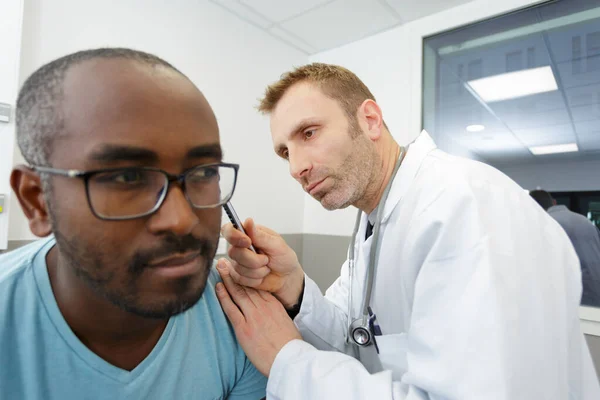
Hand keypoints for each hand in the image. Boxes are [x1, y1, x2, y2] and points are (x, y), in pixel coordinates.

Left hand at [215, 259, 301, 375]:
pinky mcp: (244, 328)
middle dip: (234, 271)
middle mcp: (263, 307)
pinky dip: (223, 296)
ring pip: (238, 292)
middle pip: (246, 285)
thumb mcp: (286, 324)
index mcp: (274, 305)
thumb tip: (271, 315)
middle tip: (225, 261)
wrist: (289, 358)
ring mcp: (253, 316)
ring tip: (219, 267)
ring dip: (227, 278)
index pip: (257, 286)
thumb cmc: (290, 345)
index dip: (247, 275)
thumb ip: (276, 315)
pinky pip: (231, 308)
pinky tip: (218, 287)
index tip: (239, 266)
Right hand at [221, 218, 304, 307]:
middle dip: (253, 260)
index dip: (233, 236)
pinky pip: (240, 279)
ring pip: (238, 267)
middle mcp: (240, 246)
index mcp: (248, 233)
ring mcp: (238, 261)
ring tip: (266, 266)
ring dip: (257, 270)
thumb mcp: (277, 245)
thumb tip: (248, 222)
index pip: (229, 230)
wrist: (287, 277)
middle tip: (266, 259)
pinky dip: (255, 279)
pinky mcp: (238, 275)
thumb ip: (261, 236)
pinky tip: (262, 275)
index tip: (248, 242)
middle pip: (233, 252)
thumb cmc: (284, 257)